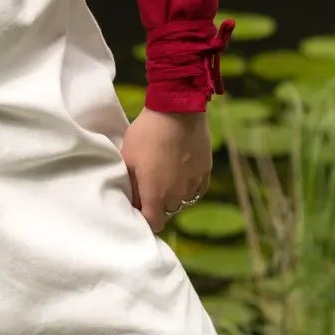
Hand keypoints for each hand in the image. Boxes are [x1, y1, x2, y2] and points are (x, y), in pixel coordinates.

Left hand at [119, 105, 212, 233]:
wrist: (178, 110)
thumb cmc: (147, 133)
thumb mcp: (128, 158)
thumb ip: (131, 185)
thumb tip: (132, 200)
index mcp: (156, 196)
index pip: (153, 224)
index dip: (144, 220)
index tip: (138, 208)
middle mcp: (178, 196)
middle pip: (167, 213)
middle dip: (157, 206)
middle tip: (148, 188)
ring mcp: (194, 184)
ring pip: (183, 202)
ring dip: (174, 196)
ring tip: (165, 177)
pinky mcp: (206, 172)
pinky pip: (196, 190)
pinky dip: (188, 187)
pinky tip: (180, 173)